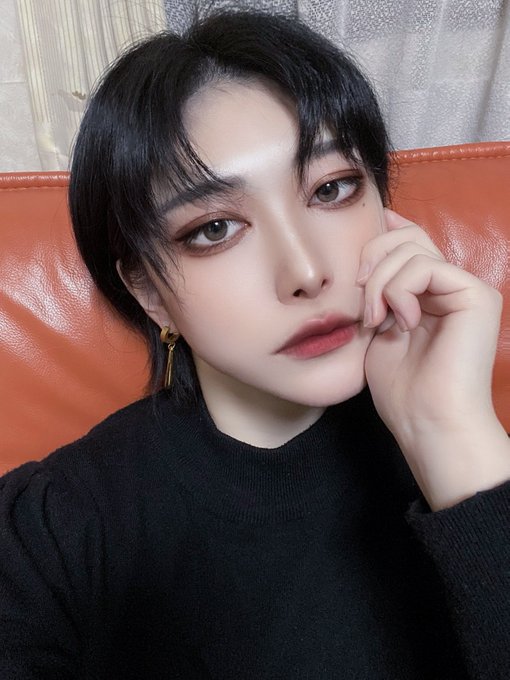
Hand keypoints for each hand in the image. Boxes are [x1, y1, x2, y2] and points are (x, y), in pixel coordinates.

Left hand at [360, 209, 509, 509]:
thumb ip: (376, 292)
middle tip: (361, 301)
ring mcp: (466, 289)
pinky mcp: (476, 296)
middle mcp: (450, 287)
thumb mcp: (376, 329)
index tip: (355, 256)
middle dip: (373, 260)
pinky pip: (426, 267)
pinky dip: (400, 290)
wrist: (425, 421)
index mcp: (429, 294)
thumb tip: (366, 255)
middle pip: (409, 237)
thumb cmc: (400, 388)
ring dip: (380, 284)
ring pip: (413, 250)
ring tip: (376, 320)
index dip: (382, 234)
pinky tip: (400, 321)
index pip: (409, 242)